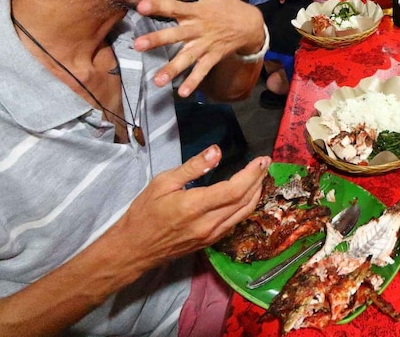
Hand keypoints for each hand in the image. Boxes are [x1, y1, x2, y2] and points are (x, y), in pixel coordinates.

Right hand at [111, 147, 269, 267]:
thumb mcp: (163, 183)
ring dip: (256, 194)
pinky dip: (246, 207)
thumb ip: (193, 167)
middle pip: (244, 201)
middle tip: (265, 163)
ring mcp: (211, 236)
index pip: (234, 189)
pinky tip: (247, 195)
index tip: (261, 160)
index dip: (252, 174)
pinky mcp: (210, 242)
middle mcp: (208, 223)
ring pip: (243, 213)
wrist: (134, 248)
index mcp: (195, 206)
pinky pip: (235, 222)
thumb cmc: (144, 213)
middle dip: (258, 180)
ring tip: (260, 176)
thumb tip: (216, 151)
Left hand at [133, 0, 265, 96]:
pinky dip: (193, 82)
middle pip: (176, 34)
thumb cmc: (228, 5)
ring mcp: (206, 45)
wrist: (251, 25)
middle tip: (138, 45)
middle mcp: (199, 29)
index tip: (140, 6)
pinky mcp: (213, 57)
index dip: (158, 6)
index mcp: (197, 11)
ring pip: (187, 58)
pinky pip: (202, 71)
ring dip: (172, 69)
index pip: (174, 7)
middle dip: (157, 39)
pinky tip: (182, 93)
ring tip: (157, 81)